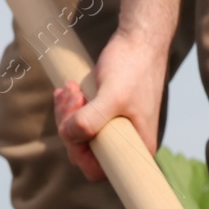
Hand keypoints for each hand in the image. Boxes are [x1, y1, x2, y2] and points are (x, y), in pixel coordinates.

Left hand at [53, 32, 169, 181]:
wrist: (140, 38)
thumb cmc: (132, 65)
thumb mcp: (111, 95)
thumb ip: (90, 120)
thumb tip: (68, 136)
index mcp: (136, 148)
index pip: (96, 170)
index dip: (78, 151)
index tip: (74, 124)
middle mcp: (127, 144)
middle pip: (84, 151)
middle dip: (70, 125)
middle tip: (71, 95)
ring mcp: (117, 129)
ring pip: (80, 136)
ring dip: (68, 113)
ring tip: (70, 89)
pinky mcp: (108, 115)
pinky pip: (82, 120)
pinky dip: (72, 107)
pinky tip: (69, 90)